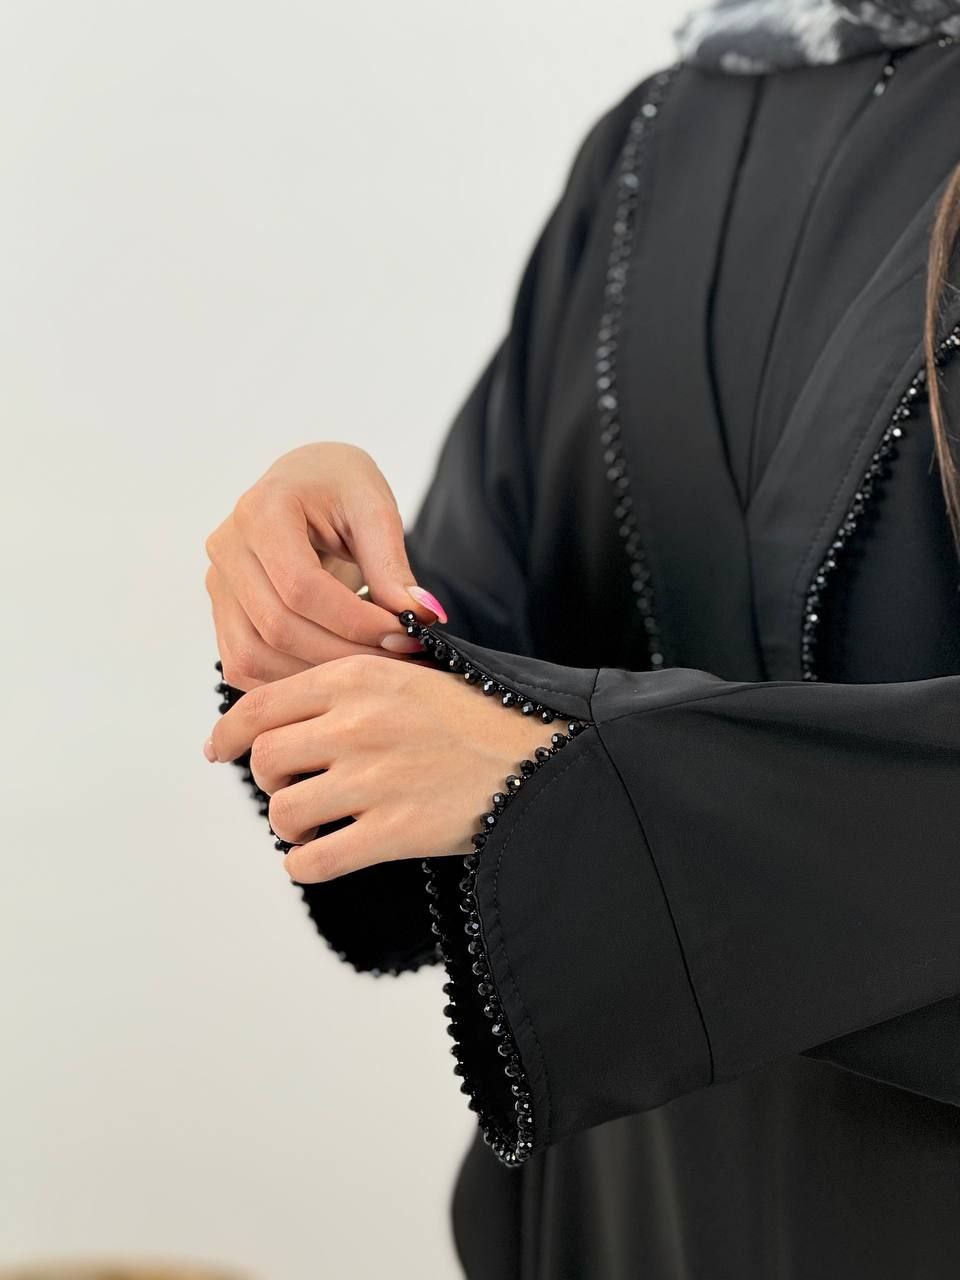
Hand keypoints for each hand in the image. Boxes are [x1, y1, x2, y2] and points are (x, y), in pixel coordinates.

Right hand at [204, 443, 447, 689]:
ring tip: (370, 670)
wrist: (304, 483)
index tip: (405, 635)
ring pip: (255, 656)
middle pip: (278, 627)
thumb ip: (392, 564)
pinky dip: (290, 681)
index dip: (356, 621)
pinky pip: (245, 665)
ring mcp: (217, 584)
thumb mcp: (374, 509)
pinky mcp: (222, 613)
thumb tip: (421, 616)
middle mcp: (227, 548)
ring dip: (316, 676)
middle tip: (398, 659)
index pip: (302, 587)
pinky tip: (335, 675)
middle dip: (344, 654)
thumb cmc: (338, 487)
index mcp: (262, 511)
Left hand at [205, 655, 556, 882]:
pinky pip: (312, 861)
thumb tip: (282, 713)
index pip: (261, 705)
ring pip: (283, 813)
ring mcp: (374, 780)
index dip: (228, 732)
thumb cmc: (475, 718)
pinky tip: (323, 855)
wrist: (539, 758)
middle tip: (296, 787)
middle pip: (265, 761)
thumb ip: (348, 685)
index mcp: (357, 677)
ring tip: (316, 823)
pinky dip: (305, 864)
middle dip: (271, 781)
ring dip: (290, 825)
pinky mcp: (393, 832)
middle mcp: (357, 724)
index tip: (217, 750)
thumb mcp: (408, 674)